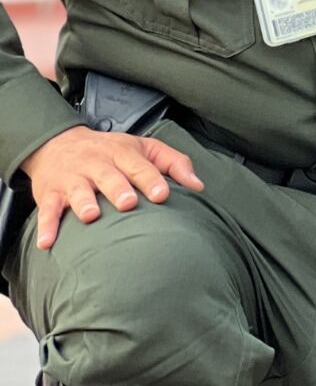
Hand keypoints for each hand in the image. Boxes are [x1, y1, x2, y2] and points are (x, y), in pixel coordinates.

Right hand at [20, 125, 204, 249]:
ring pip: (77, 190)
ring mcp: (72, 178)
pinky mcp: (50, 194)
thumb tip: (199, 186)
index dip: (151, 179)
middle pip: (109, 175)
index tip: (163, 195)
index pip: (140, 165)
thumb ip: (173, 163)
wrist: (58, 143)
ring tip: (91, 216)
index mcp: (122, 152)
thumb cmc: (111, 151)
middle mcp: (96, 163)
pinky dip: (47, 226)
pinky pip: (47, 210)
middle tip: (128, 203)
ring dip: (84, 202)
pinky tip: (47, 242)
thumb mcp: (143, 148)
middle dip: (118, 188)